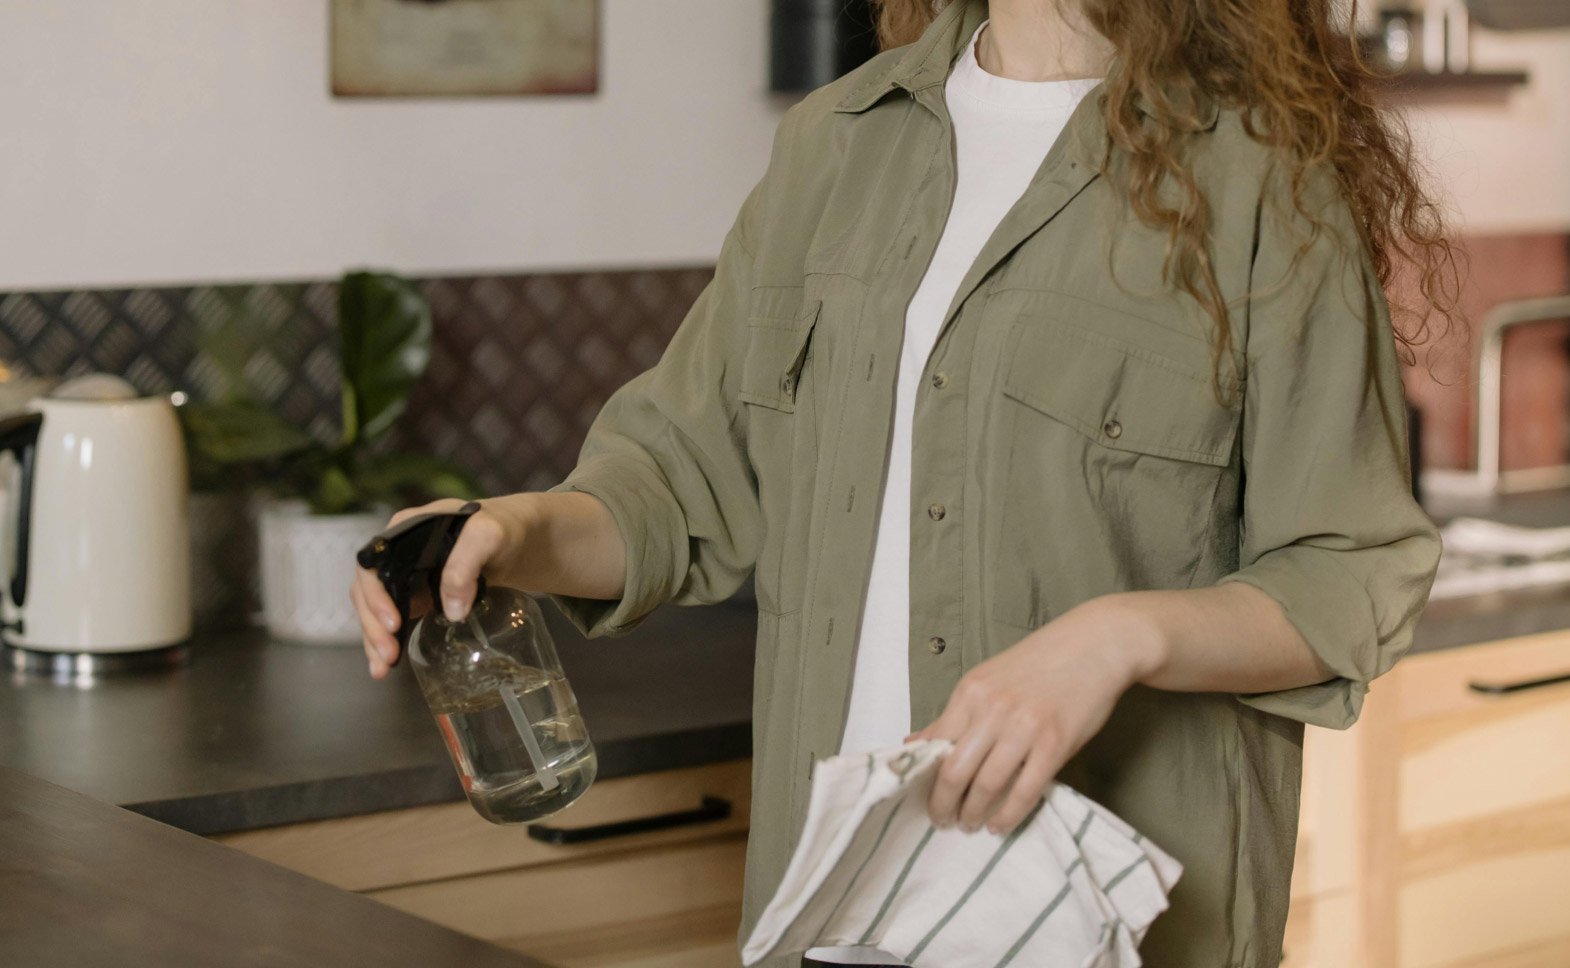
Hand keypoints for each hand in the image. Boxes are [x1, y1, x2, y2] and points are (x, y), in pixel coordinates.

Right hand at [351, 497, 519, 679]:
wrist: (518, 541)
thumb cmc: (502, 528)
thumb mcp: (487, 535)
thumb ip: (465, 564)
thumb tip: (451, 611)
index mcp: (404, 531)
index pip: (373, 564)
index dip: (375, 595)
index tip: (393, 622)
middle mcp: (397, 553)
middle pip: (368, 591)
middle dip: (373, 625)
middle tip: (388, 654)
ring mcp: (406, 576)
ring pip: (376, 608)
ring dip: (375, 639)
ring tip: (382, 668)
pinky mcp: (418, 595)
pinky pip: (394, 618)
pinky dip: (389, 641)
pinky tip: (386, 664)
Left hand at [903, 599, 1164, 835]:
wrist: (1094, 644)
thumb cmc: (1040, 663)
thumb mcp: (988, 679)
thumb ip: (955, 714)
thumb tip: (916, 742)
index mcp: (971, 692)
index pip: (936, 746)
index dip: (927, 781)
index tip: (926, 799)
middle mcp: (992, 709)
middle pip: (955, 772)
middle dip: (944, 805)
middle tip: (944, 821)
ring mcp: (1024, 727)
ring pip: (986, 786)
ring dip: (974, 813)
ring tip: (971, 824)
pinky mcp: (1054, 744)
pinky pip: (1025, 791)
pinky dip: (1008, 815)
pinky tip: (1000, 824)